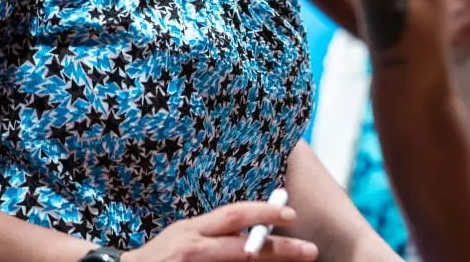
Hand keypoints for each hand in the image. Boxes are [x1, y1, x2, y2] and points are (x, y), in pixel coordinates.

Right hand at [122, 201, 318, 261]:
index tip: (291, 213)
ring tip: (297, 261)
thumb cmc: (159, 257)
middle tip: (310, 249)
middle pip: (243, 249)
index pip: (233, 216)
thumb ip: (214, 232)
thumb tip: (252, 230)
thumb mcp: (184, 236)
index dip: (263, 212)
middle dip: (279, 249)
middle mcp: (193, 248)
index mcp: (193, 230)